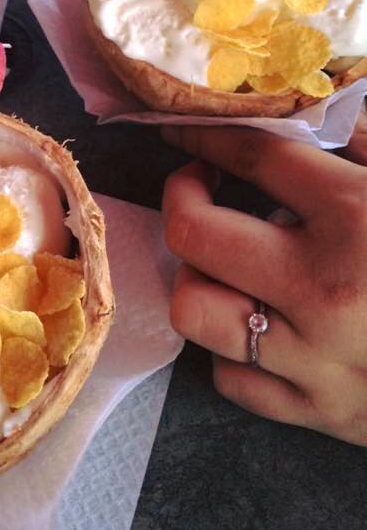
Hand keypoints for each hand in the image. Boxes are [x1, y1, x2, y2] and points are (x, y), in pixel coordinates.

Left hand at [161, 122, 366, 444]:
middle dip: (180, 196)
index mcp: (358, 219)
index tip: (182, 131)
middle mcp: (323, 288)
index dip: (207, 136)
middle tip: (197, 187)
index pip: (254, 157)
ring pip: (196, 310)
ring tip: (222, 258)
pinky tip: (257, 323)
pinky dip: (232, 348)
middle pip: (194, 231)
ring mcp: (316, 360)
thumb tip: (322, 114)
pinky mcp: (321, 416)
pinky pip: (234, 379)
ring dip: (198, 274)